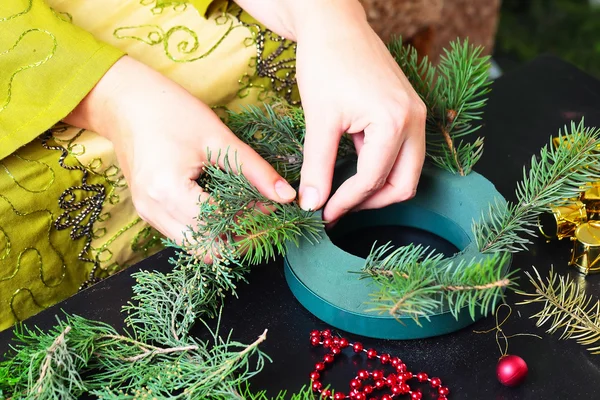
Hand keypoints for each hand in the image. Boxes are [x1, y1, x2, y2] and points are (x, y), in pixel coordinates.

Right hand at [64, 56, 296, 242]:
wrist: (124, 100)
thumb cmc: (170, 111)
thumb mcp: (218, 138)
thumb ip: (255, 171)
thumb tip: (286, 196)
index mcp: (168, 191)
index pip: (219, 225)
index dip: (250, 221)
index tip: (271, 208)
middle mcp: (153, 210)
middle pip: (205, 247)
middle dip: (237, 238)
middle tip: (261, 217)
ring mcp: (146, 213)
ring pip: (193, 245)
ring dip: (221, 236)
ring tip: (245, 211)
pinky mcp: (147, 210)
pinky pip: (182, 233)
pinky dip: (205, 228)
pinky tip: (223, 208)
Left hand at [294, 1, 426, 222]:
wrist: (333, 23)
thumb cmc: (326, 62)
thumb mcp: (319, 119)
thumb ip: (317, 166)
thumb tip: (311, 203)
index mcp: (395, 122)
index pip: (372, 180)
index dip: (346, 202)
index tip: (323, 213)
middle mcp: (415, 120)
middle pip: (403, 183)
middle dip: (371, 202)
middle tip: (338, 208)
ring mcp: (415, 114)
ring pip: (406, 170)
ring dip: (377, 186)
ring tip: (343, 192)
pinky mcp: (406, 110)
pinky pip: (401, 151)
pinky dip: (379, 166)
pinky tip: (351, 167)